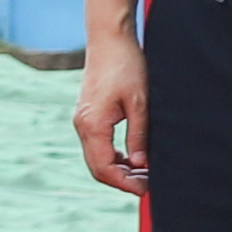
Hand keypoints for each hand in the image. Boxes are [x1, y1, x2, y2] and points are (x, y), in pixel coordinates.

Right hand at [73, 26, 148, 195]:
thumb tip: (141, 164)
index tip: (145, 191)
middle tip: (148, 186)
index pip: (104, 168)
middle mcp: (82, 126)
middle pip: (98, 167)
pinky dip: (115, 156)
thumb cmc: (127, 66)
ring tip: (146, 174)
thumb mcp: (140, 102)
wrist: (109, 40)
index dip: (124, 183)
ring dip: (119, 169)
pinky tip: (135, 157)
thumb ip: (138, 135)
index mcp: (92, 125)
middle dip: (122, 180)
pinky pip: (98, 145)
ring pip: (98, 157)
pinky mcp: (88, 115)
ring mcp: (83, 121)